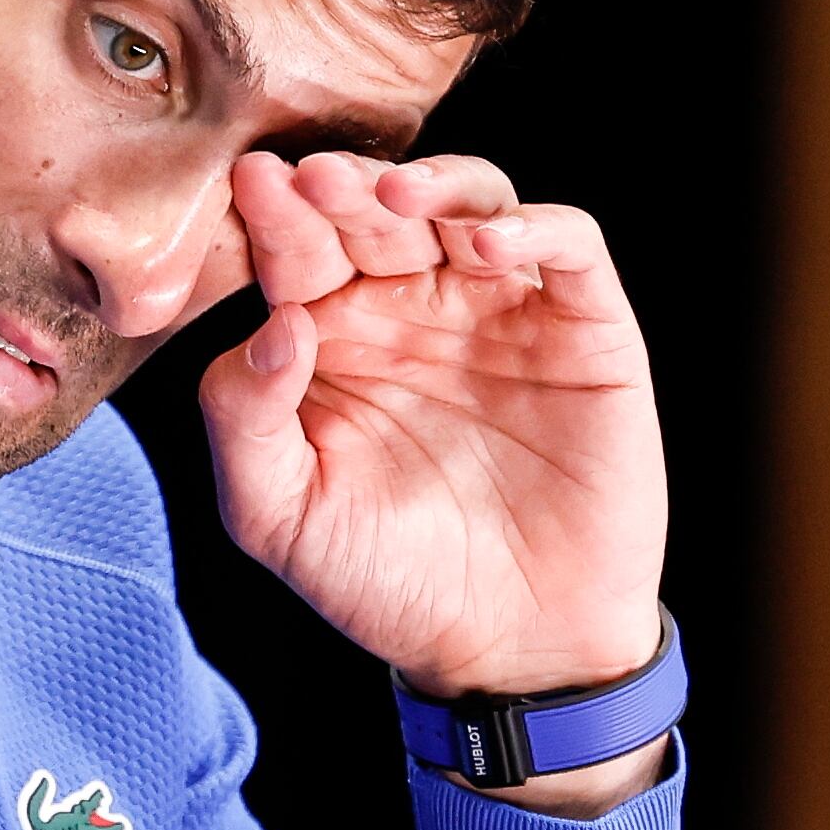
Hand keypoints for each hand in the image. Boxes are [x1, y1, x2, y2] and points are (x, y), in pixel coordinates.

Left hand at [198, 150, 667, 723]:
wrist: (509, 652)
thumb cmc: (383, 579)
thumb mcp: (278, 514)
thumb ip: (244, 420)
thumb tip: (269, 325)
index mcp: (331, 333)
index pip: (299, 249)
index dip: (275, 214)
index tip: (251, 183)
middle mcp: (412, 305)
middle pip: (378, 213)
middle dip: (343, 186)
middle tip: (311, 177)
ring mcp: (500, 310)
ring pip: (472, 203)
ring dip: (436, 185)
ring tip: (396, 195)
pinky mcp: (584, 330)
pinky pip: (570, 251)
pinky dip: (535, 229)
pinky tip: (487, 243)